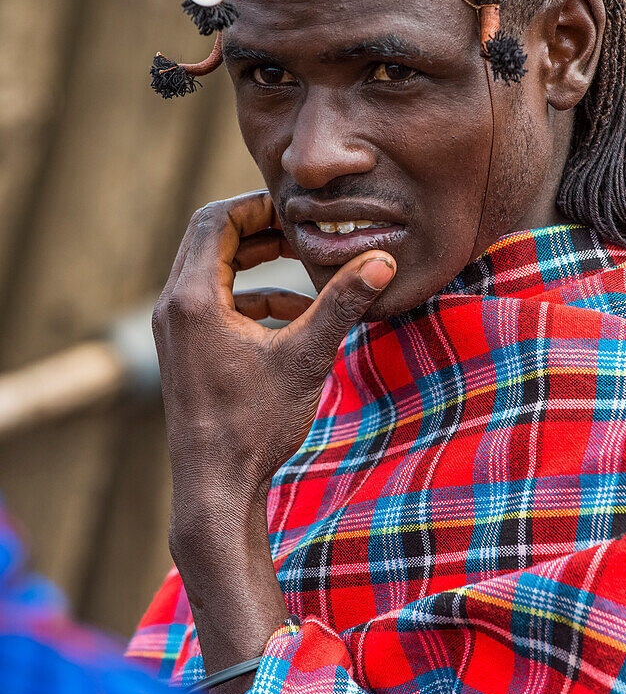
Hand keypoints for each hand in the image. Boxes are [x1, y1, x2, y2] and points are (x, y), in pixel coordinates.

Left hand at [152, 189, 395, 567]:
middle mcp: (174, 307)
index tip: (298, 212)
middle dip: (259, 228)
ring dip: (256, 260)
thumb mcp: (306, 358)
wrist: (216, 488)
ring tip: (305, 263)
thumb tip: (383, 262)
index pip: (215, 219)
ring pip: (212, 269)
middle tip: (304, 229)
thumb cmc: (254, 427)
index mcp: (194, 299)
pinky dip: (252, 296)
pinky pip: (216, 302)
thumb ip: (342, 304)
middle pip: (209, 237)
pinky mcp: (186, 348)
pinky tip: (296, 314)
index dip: (258, 206)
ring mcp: (176, 329)